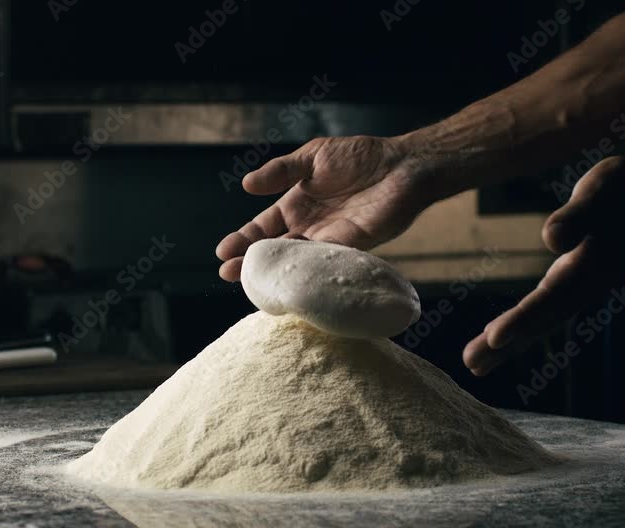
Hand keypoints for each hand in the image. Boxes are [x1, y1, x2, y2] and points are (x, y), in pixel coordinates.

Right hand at [216, 136, 438, 280]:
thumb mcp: (313, 156)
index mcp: (296, 204)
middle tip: (228, 273)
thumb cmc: (360, 157)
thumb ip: (282, 170)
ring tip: (252, 282)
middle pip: (275, 249)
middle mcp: (310, 226)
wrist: (402, 165)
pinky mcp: (353, 247)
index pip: (263, 227)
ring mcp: (330, 239)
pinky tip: (290, 279)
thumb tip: (246, 184)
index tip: (222, 251)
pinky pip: (326, 261)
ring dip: (276, 272)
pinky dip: (309, 271)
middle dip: (251, 261)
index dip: (243, 239)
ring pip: (297, 261)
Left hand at [463, 156, 624, 375]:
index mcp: (590, 265)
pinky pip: (548, 311)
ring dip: (511, 342)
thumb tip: (550, 239)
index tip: (492, 339)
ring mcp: (586, 285)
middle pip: (541, 319)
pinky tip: (504, 340)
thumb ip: (578, 214)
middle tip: (471, 365)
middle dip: (506, 343)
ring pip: (543, 320)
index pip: (549, 298)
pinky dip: (525, 327)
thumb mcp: (605, 186)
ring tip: (476, 364)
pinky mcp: (583, 280)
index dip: (521, 318)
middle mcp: (587, 283)